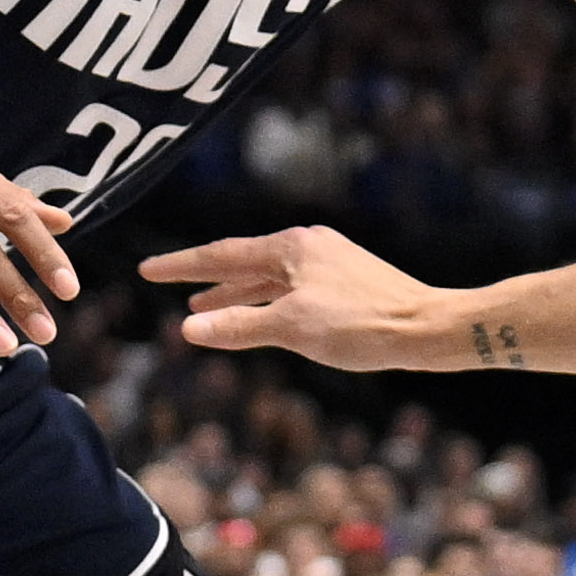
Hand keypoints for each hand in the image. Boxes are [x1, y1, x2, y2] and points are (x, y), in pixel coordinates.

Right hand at [144, 227, 452, 369]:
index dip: (181, 266)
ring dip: (235, 293)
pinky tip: (262, 317)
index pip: (222, 255)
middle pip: (243, 261)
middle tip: (168, 285)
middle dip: (205, 278)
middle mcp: (309, 246)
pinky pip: (290, 288)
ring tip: (205, 309)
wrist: (427, 328)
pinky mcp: (345, 281)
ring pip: (268, 277)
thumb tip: (189, 328)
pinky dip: (266, 302)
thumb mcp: (291, 329)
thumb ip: (238, 327)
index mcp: (291, 247)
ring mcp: (328, 262)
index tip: (148, 270)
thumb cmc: (362, 326)